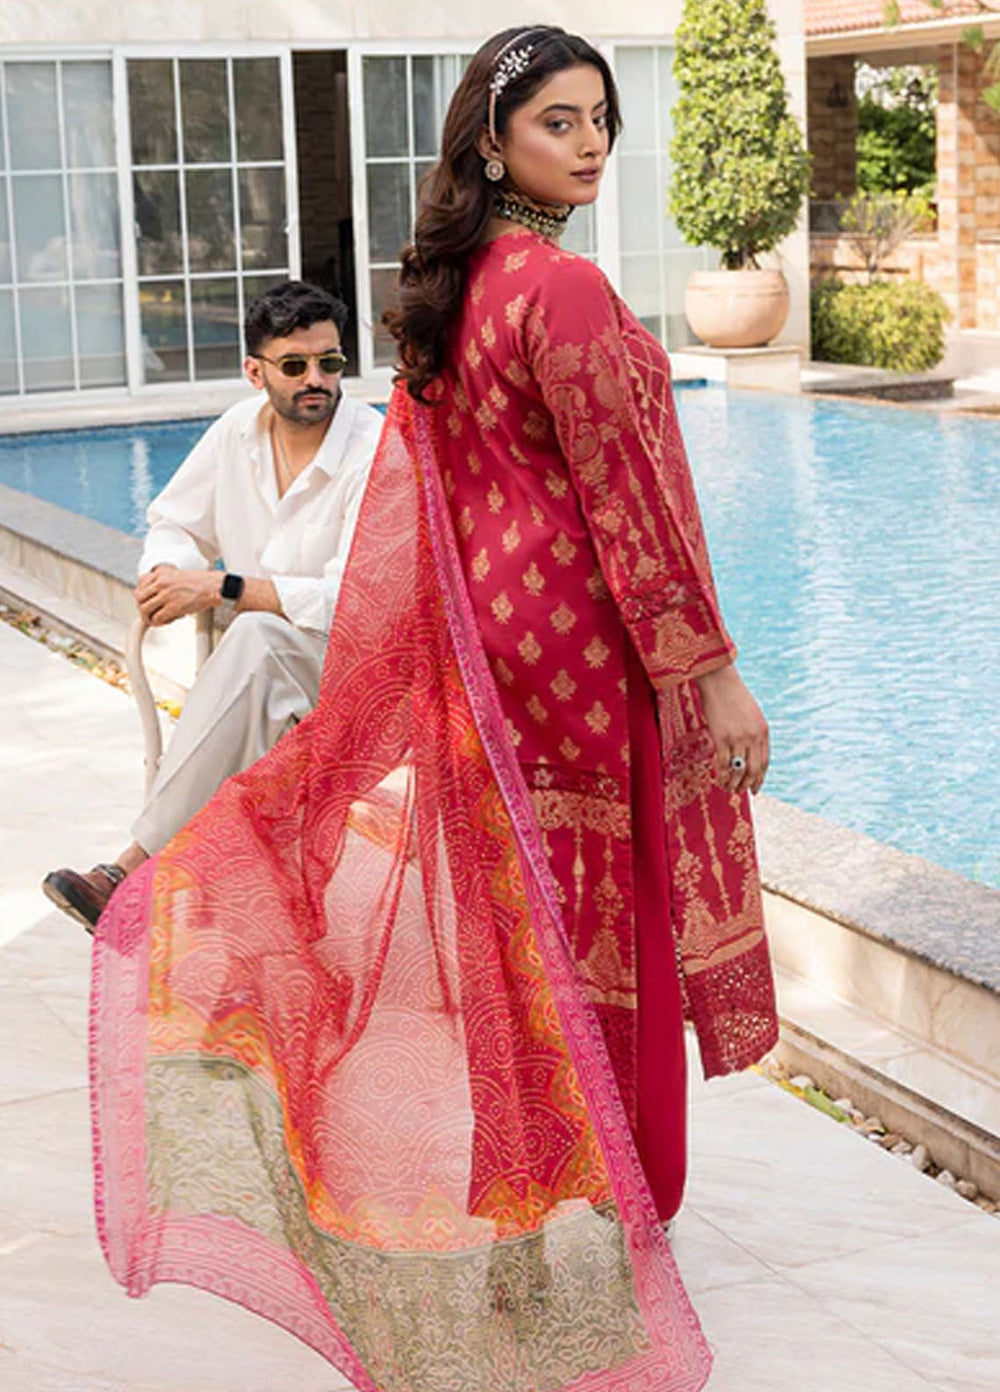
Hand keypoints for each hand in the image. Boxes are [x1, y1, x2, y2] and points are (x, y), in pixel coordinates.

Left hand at [134, 566, 219, 626]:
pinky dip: (159, 622)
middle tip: (148, 612)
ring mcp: (166, 595)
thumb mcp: (178, 575)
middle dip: (142, 607)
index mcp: (162, 573)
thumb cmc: (202, 582)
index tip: (145, 600)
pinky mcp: (173, 607)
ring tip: (155, 619)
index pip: (140, 583)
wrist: (214, 587)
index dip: (142, 595)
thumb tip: (156, 593)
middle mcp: (161, 583)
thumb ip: (165, 581)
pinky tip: (166, 621)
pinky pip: (157, 618)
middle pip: (139, 597)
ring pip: (145, 609)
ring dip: (148, 617)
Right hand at [694, 663, 768, 795]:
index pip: (765, 762)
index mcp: (763, 731)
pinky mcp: (721, 737)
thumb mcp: (752, 714)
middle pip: (753, 769)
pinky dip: (722, 775)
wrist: (720, 682)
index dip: (759, 778)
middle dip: (747, 784)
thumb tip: (749, 752)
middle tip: (740, 791)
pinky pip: (723, 763)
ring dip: (734, 783)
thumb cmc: (734, 696)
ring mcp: (738, 738)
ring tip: (728, 788)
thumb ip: (754, 733)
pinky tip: (719, 780)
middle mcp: (753, 737)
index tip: (755, 788)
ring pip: (738, 769)